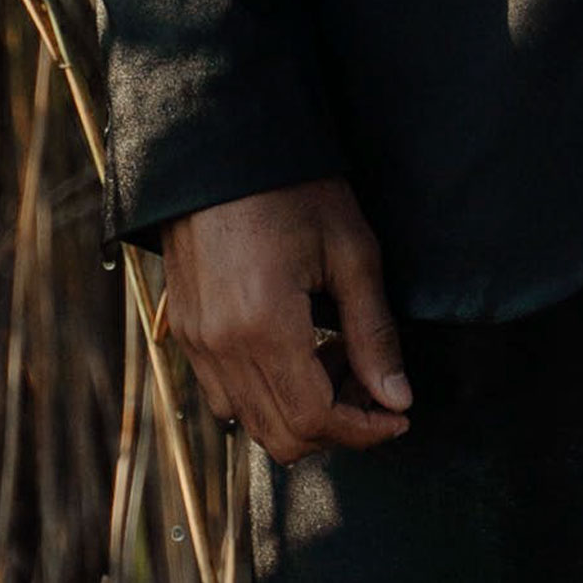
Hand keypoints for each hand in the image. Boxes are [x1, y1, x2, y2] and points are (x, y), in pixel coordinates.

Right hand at [155, 178, 412, 462]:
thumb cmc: (292, 187)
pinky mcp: (185, 331)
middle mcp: (221, 346)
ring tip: (333, 357)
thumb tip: (397, 398)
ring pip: (250, 422)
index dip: (363, 431)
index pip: (314, 420)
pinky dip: (265, 394)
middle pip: (281, 436)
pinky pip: (223, 395)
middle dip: (336, 426)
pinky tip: (296, 349)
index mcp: (264, 325)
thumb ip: (374, 332)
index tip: (397, 417)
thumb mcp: (351, 250)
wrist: (221, 146)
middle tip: (370, 383)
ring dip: (300, 412)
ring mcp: (196, 342)